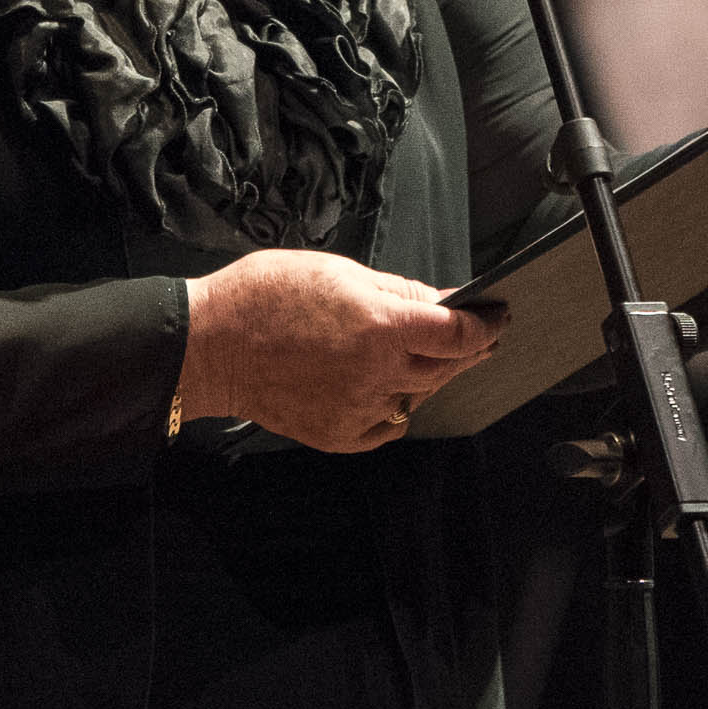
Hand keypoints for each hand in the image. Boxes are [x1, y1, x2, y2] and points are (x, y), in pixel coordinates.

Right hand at [181, 251, 500, 452]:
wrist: (209, 345)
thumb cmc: (264, 298)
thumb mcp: (339, 273)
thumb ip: (397, 291)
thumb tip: (441, 300)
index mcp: (381, 327)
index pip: (458, 333)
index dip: (486, 325)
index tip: (497, 318)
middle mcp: (377, 374)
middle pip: (445, 367)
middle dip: (466, 351)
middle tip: (474, 338)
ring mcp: (359, 410)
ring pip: (417, 396)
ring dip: (426, 376)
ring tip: (413, 355)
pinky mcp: (339, 435)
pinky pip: (387, 427)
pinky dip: (393, 408)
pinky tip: (382, 389)